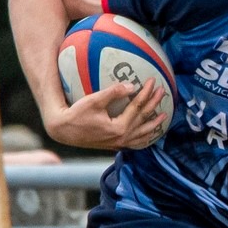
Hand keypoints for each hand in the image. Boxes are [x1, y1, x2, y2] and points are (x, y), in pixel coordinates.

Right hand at [44, 80, 167, 150]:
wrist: (64, 131)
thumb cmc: (76, 114)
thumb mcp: (94, 101)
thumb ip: (114, 92)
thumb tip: (132, 86)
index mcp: (119, 127)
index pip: (138, 107)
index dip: (146, 93)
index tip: (153, 81)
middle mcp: (122, 137)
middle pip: (144, 119)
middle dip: (154, 104)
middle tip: (163, 92)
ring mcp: (119, 143)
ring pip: (143, 135)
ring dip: (154, 124)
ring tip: (164, 116)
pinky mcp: (114, 145)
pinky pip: (135, 144)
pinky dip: (145, 138)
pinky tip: (148, 134)